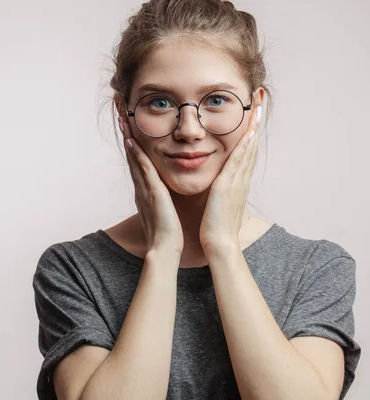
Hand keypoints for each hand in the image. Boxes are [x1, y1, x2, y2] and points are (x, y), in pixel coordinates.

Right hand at [119, 117, 183, 254]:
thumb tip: (164, 191)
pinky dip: (136, 155)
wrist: (165, 249)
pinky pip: (142, 170)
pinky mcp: (151, 193)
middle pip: (131, 153)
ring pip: (133, 157)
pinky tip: (132, 141)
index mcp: (145, 189)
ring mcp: (144, 188)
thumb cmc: (168, 232)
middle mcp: (141, 186)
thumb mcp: (164, 210)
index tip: (128, 122)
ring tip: (122, 117)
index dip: (132, 140)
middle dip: (125, 131)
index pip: (137, 160)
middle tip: (120, 111)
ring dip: (127, 136)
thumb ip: (162, 198)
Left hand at [200, 112, 259, 253]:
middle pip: (251, 145)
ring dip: (253, 127)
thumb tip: (219, 185)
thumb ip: (220, 192)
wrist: (219, 244)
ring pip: (248, 149)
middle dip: (255, 123)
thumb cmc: (216, 227)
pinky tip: (248, 132)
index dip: (250, 132)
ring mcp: (237, 182)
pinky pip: (239, 162)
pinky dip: (245, 147)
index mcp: (237, 182)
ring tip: (258, 107)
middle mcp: (241, 179)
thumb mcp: (219, 203)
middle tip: (260, 101)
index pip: (246, 152)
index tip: (252, 114)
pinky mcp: (228, 187)